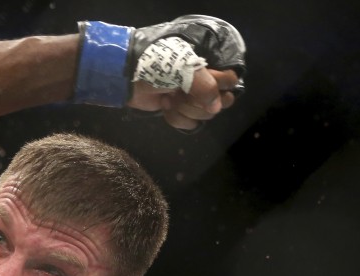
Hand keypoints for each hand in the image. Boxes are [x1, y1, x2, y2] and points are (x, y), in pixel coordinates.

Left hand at [127, 14, 246, 131]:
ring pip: (205, 116)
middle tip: (181, 93)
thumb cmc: (157, 67)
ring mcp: (193, 99)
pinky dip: (176, 118)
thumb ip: (206, 86)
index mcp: (209, 67)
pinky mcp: (180, 112)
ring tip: (169, 98)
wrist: (129, 80)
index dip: (220, 86)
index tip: (206, 84)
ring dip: (184, 110)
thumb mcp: (184, 70)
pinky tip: (164, 107)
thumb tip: (216, 108)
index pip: (231, 81)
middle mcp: (205, 83)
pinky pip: (190, 124)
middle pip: (221, 103)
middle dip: (198, 103)